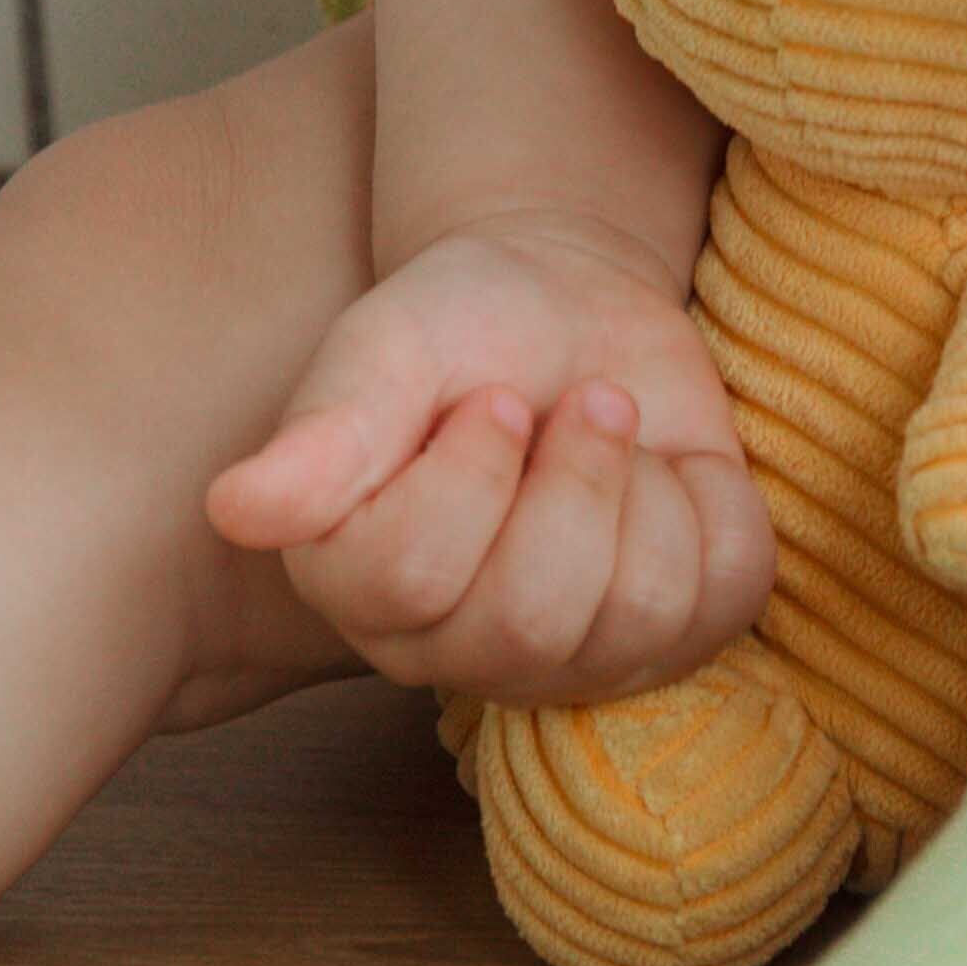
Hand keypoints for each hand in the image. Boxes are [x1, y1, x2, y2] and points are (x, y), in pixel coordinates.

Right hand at [202, 212, 775, 703]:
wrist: (570, 304)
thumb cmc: (466, 325)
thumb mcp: (391, 345)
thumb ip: (325, 429)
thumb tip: (237, 508)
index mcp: (355, 583)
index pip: (410, 575)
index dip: (472, 468)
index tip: (493, 397)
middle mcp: (453, 648)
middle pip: (530, 617)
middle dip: (575, 477)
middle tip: (570, 404)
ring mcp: (569, 660)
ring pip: (640, 612)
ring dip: (643, 481)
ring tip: (609, 430)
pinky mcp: (675, 639)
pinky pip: (729, 596)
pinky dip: (718, 503)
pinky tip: (667, 472)